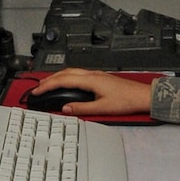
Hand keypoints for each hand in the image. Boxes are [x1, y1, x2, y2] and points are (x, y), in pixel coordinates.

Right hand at [30, 68, 152, 115]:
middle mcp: (92, 74)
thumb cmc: (126, 101)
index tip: (37, 91)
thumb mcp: (102, 109)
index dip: (48, 86)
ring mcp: (96, 74)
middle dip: (49, 79)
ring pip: (71, 71)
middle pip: (65, 73)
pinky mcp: (99, 77)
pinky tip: (66, 83)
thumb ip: (82, 108)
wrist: (142, 96)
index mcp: (90, 80)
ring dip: (57, 77)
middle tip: (37, 88)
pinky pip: (78, 74)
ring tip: (48, 84)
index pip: (63, 80)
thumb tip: (66, 109)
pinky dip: (67, 77)